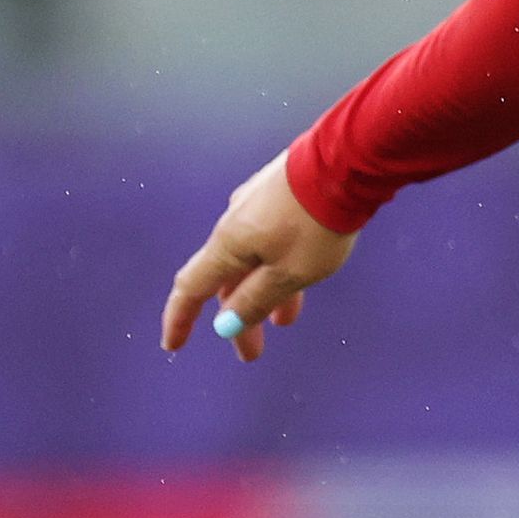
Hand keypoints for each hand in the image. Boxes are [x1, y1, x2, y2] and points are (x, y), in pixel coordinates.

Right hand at [160, 151, 359, 360]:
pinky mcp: (279, 199)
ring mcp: (257, 209)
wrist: (344, 165)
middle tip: (251, 353)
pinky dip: (278, 270)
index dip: (180, 319)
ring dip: (264, 295)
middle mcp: (235, 225)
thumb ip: (257, 300)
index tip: (174, 345)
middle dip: (237, 318)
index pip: (192, 289)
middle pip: (227, 280)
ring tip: (283, 323)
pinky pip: (271, 244)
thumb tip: (227, 322)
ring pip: (253, 262)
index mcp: (228, 245)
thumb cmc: (315, 223)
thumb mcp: (289, 274)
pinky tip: (299, 284)